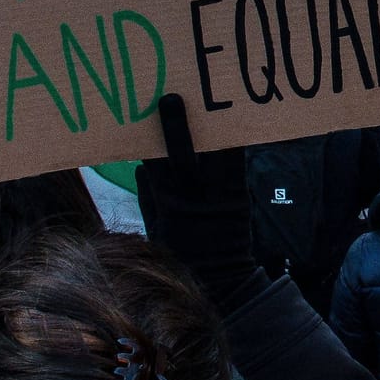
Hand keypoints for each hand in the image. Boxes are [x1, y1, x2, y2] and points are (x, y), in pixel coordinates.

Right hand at [134, 95, 258, 308]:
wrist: (221, 280)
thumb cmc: (181, 256)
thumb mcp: (156, 231)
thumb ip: (147, 199)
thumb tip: (141, 166)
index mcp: (166, 206)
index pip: (153, 165)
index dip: (148, 140)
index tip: (140, 116)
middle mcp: (191, 198)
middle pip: (182, 155)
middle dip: (176, 128)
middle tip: (170, 99)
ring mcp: (218, 196)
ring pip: (214, 154)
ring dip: (210, 127)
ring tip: (209, 102)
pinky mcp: (239, 196)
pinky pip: (236, 163)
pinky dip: (232, 142)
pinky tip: (233, 122)